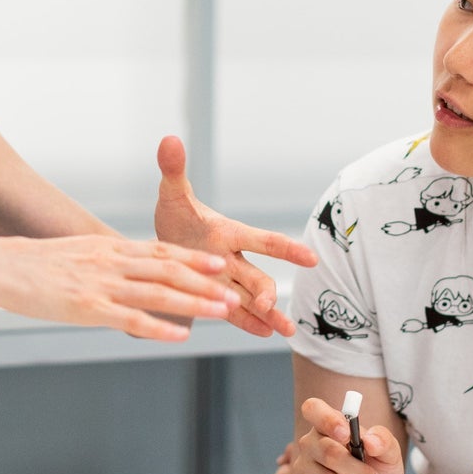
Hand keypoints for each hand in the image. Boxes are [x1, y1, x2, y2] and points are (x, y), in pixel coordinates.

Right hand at [0, 233, 235, 340]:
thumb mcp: (74, 255)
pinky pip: (130, 318)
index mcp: (107, 249)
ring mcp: (101, 285)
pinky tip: (180, 335)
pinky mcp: (87, 308)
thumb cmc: (29, 265)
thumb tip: (120, 272)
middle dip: (206, 282)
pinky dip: (159, 327)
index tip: (219, 262)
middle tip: (235, 292)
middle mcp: (110, 262)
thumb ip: (101, 263)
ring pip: (158, 293)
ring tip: (221, 311)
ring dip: (194, 303)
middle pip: (168, 271)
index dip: (193, 258)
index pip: (160, 251)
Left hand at [154, 135, 317, 336]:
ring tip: (286, 333)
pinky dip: (249, 324)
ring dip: (269, 315)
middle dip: (266, 293)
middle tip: (268, 307)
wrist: (162, 243)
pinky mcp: (214, 298)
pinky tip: (266, 335)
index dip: (285, 249)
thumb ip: (174, 170)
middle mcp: (233, 259)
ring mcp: (226, 281)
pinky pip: (235, 313)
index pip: (262, 241)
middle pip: (257, 277)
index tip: (310, 258)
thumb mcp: (171, 195)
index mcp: (228, 234)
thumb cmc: (174, 216)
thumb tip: (169, 138)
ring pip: (251, 300)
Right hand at [267, 398, 404, 473]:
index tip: (346, 434)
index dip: (327, 419)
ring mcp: (304, 464)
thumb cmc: (377, 468)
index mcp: (330, 423)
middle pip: (326, 448)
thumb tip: (371, 441)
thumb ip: (384, 440)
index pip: (313, 409)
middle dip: (354, 465)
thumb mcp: (389, 452)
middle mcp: (312, 441)